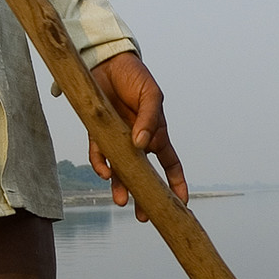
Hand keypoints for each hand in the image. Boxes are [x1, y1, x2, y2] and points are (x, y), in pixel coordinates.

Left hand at [88, 53, 187, 219]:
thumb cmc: (135, 78)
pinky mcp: (97, 131)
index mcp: (156, 133)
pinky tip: (104, 173)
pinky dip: (100, 163)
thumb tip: (143, 145)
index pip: (170, 163)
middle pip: (143, 174)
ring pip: (119, 169)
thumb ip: (150, 119)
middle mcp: (136, 140)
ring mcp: (116, 138)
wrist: (108, 61)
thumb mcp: (151, 95)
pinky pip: (98, 153)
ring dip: (120, 186)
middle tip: (144, 217)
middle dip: (144, 196)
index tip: (182, 203)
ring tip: (120, 202)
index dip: (176, 182)